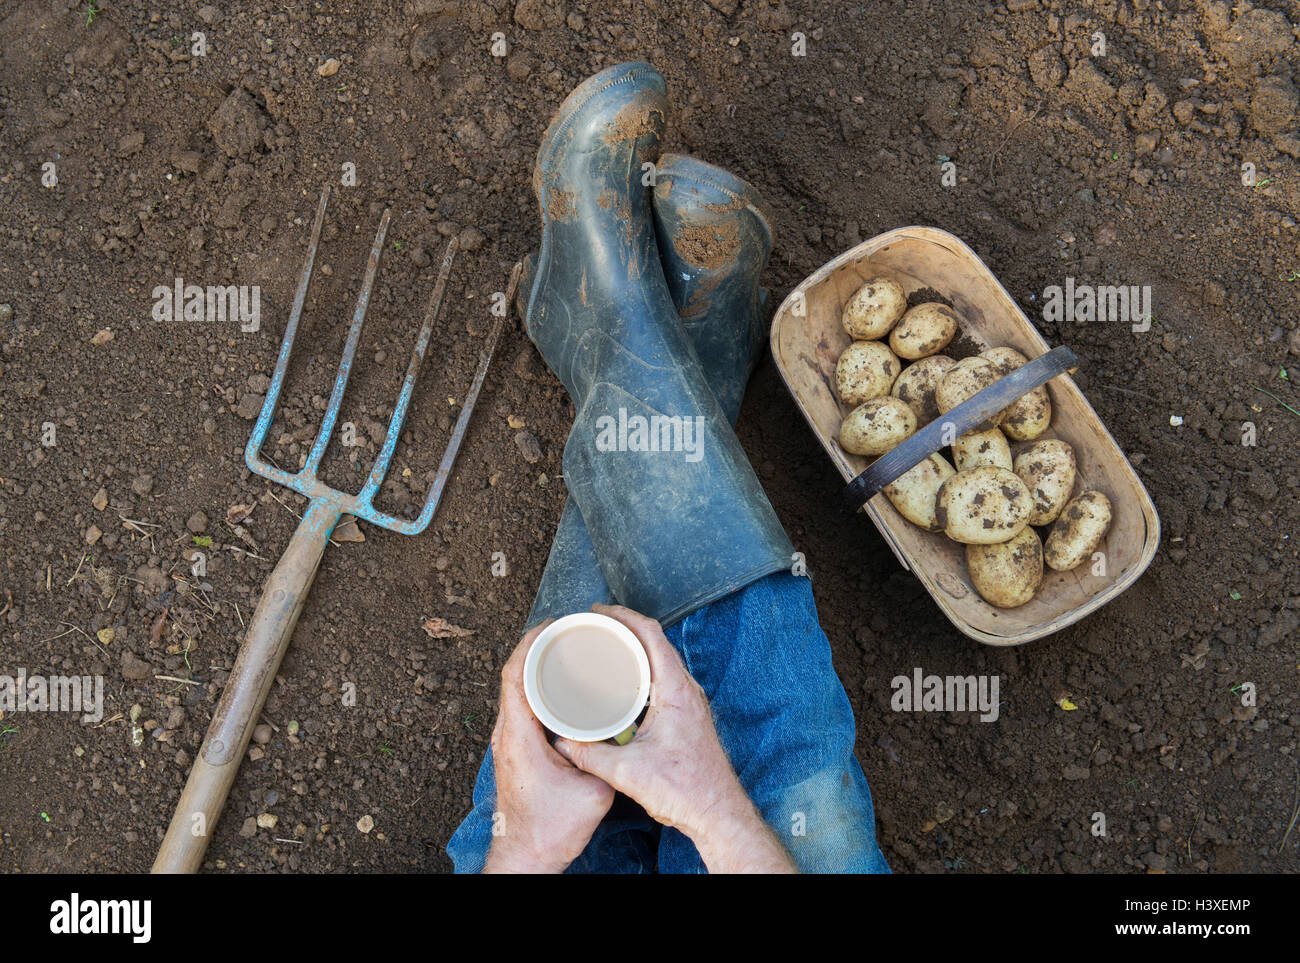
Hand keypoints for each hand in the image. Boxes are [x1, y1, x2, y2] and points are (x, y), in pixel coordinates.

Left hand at [482, 622, 614, 872]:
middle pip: (511, 675)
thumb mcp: (594, 793)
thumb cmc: (549, 829)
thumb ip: (609, 760)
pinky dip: (535, 687)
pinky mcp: (514, 751)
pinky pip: (520, 706)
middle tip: (564, 629)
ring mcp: (507, 742)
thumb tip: (627, 733)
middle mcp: (506, 734)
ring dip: (533, 666)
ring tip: (562, 649)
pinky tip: (557, 686)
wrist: (525, 856)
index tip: (553, 625)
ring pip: (514, 690)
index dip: (530, 643)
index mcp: (519, 736)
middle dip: (534, 646)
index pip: (514, 674)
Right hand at [553, 604, 794, 872]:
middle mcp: (686, 689)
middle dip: (624, 627)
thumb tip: (561, 741)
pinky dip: (642, 669)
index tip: (596, 611)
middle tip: (593, 625)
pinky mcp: (687, 715)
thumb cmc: (685, 790)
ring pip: (660, 659)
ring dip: (634, 647)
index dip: (623, 615)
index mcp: (675, 689)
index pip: (651, 634)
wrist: (717, 813)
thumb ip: (589, 755)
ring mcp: (689, 701)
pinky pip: (663, 678)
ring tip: (604, 646)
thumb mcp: (626, 772)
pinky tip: (622, 681)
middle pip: (656, 641)